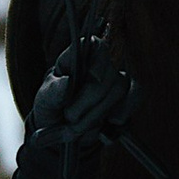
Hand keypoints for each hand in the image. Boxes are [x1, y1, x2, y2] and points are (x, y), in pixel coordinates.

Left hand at [28, 30, 131, 157]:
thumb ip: (53, 91)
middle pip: (108, 74)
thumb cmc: (51, 108)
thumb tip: (66, 82)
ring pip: (120, 90)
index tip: (93, 77)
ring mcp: (113, 80)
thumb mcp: (44, 101)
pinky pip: (134, 98)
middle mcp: (97, 66)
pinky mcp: (125, 97)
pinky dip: (121, 114)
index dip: (98, 58)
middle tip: (70, 117)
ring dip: (99, 114)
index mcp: (75, 59)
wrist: (61, 133)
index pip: (94, 46)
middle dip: (89, 101)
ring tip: (79, 127)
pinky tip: (106, 124)